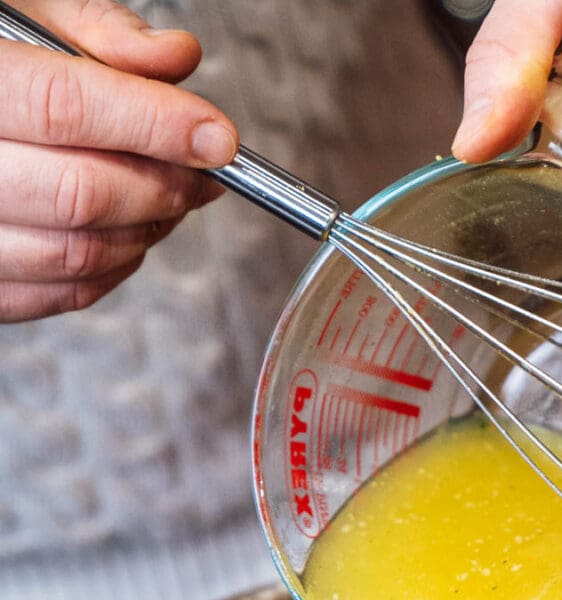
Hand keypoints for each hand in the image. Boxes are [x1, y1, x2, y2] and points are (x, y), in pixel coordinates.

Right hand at [0, 0, 237, 320]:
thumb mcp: (27, 15)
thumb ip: (97, 32)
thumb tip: (174, 58)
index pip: (66, 110)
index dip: (154, 125)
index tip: (217, 138)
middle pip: (81, 194)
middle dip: (165, 187)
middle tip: (204, 173)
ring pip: (78, 253)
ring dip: (146, 230)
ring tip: (171, 198)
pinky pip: (63, 292)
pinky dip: (115, 266)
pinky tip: (130, 230)